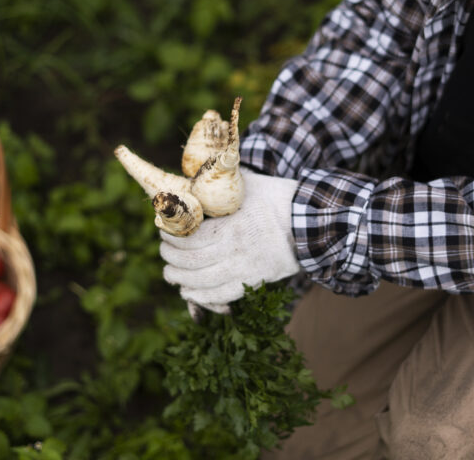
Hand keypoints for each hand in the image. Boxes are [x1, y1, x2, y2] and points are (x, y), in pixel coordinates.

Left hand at [160, 171, 300, 316]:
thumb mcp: (247, 184)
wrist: (310, 223)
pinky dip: (200, 297)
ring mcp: (244, 269)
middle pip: (191, 261)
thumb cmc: (276, 199)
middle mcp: (235, 250)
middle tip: (164, 252)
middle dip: (170, 258)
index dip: (171, 237)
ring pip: (202, 282)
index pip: (190, 237)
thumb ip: (221, 182)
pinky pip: (221, 296)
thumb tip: (194, 177)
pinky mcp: (253, 282)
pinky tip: (188, 292)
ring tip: (170, 273)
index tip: (163, 231)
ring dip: (180, 279)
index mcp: (231, 226)